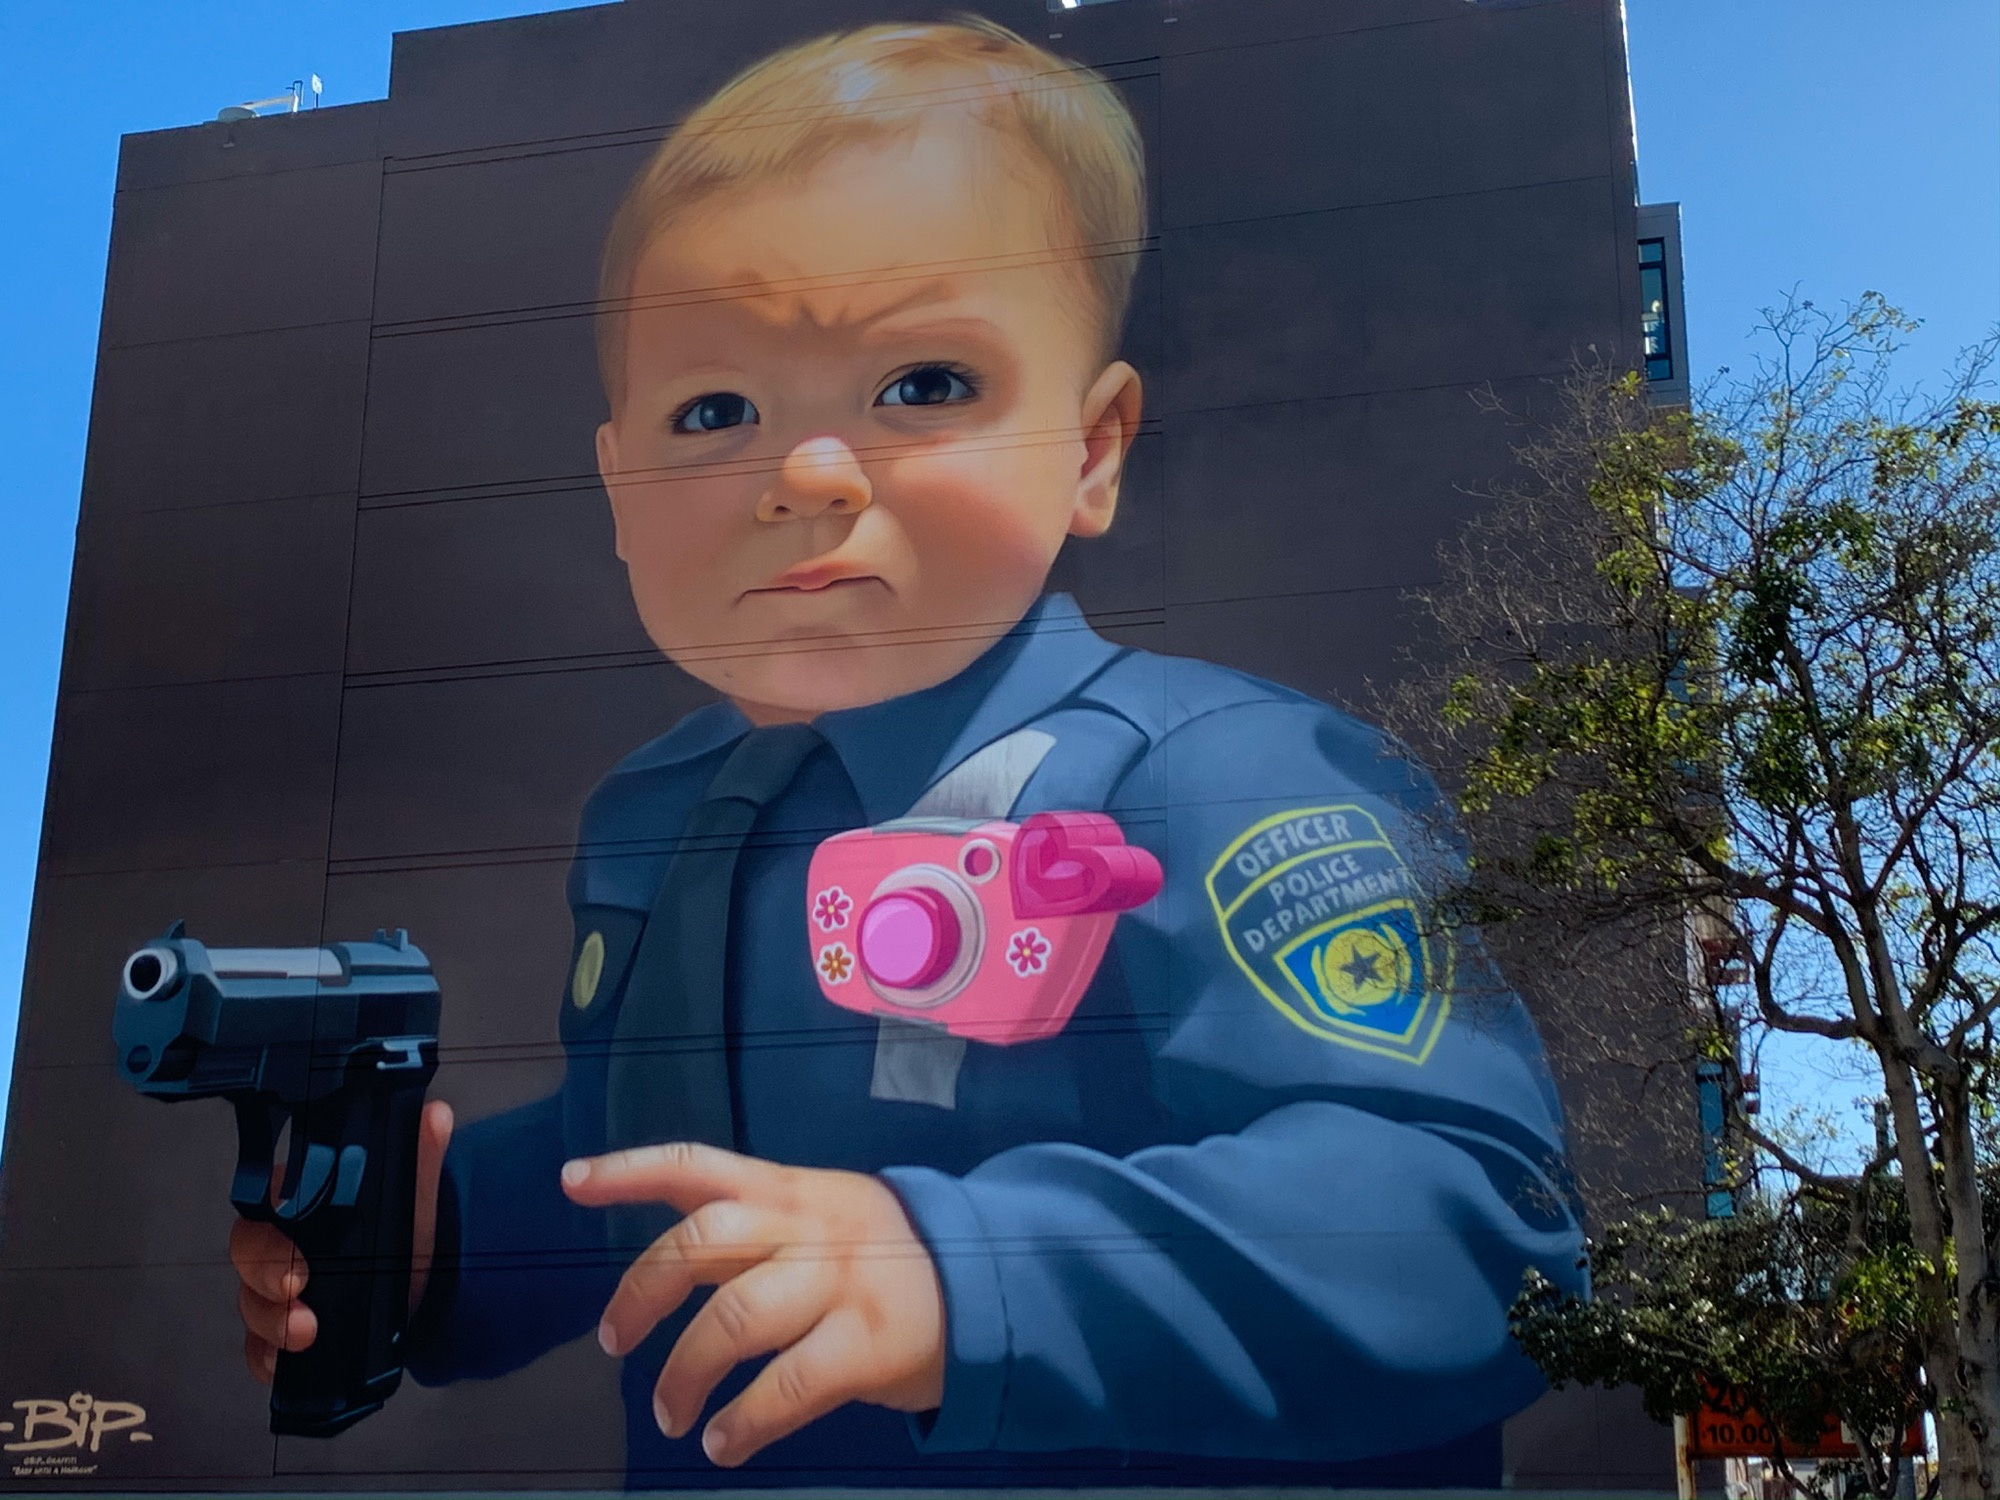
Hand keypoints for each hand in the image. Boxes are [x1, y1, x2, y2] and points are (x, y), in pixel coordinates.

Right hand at [229, 1099, 453, 1381]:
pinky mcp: (281, 1335)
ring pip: (250, 1307)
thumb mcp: (416, 1197)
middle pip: (247, 1260)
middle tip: (297, 1292)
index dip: (267, 1238)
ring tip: (305, 1332)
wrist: (428, 1287)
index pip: (261, 1213)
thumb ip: (421, 1156)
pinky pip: (258, 1350)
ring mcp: (275, 1293)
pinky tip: (286, 1363)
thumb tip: (435, 1115)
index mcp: (298, 1206)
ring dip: (271, 1324)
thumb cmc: (407, 1234)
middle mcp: (278, 1247)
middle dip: (265, 1281)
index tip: (297, 1261)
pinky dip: (267, 1359)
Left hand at [561, 1142, 944, 1467]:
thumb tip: (665, 1267)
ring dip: (684, 1374)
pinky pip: (786, 1387)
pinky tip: (724, 1442)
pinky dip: (742, 1422)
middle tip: (613, 1340)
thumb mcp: (822, 1214)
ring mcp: (839, 1282)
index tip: (570, 1183)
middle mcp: (808, 1226)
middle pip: (701, 1244)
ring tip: (671, 1412)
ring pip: (734, 1320)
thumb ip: (753, 1228)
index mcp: (788, 1189)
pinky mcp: (867, 1342)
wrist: (988, 1282)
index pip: (697, 1164)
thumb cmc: (882, 1255)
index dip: (629, 1171)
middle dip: (641, 1293)